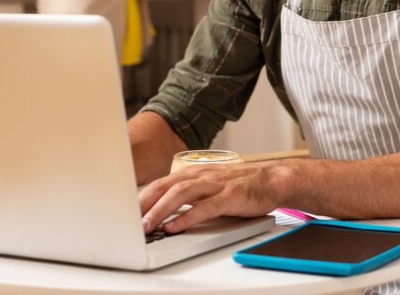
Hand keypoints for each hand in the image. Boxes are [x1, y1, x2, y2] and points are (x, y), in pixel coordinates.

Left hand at [138, 162, 286, 233]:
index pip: (161, 183)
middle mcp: (202, 176)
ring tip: (147, 225)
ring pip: (182, 194)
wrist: (274, 180)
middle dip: (145, 202)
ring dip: (162, 209)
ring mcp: (216, 185)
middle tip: (128, 220)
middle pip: (166, 186)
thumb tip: (164, 212)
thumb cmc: (241, 186)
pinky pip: (205, 207)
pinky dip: (188, 217)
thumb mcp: (210, 187)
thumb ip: (189, 196)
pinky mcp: (231, 196)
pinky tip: (176, 226)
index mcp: (194, 173)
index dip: (142, 196)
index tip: (125, 211)